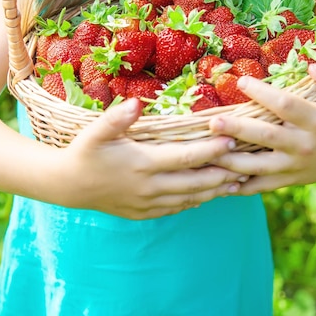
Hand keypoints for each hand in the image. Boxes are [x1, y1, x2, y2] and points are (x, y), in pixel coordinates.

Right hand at [58, 98, 241, 218]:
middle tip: (246, 163)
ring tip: (238, 181)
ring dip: (215, 190)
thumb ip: (116, 118)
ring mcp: (148, 203)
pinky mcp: (144, 213)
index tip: (231, 140)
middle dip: (223, 173)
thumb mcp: (94, 131)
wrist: (68, 186)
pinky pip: (177, 208)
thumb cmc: (84, 152)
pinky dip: (196, 201)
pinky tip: (209, 194)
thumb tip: (136, 103)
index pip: (185, 157)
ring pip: (190, 198)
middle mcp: (149, 187)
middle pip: (195, 182)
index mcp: (141, 164)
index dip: (210, 150)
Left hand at [209, 62, 315, 193]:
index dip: (262, 93)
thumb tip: (312, 68)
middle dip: (237, 129)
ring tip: (207, 151)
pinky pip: (260, 186)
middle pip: (265, 137)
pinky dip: (239, 186)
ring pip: (258, 166)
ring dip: (231, 160)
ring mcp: (293, 165)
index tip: (240, 81)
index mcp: (315, 120)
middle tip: (212, 123)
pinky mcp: (287, 180)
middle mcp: (302, 144)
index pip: (285, 105)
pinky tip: (217, 180)